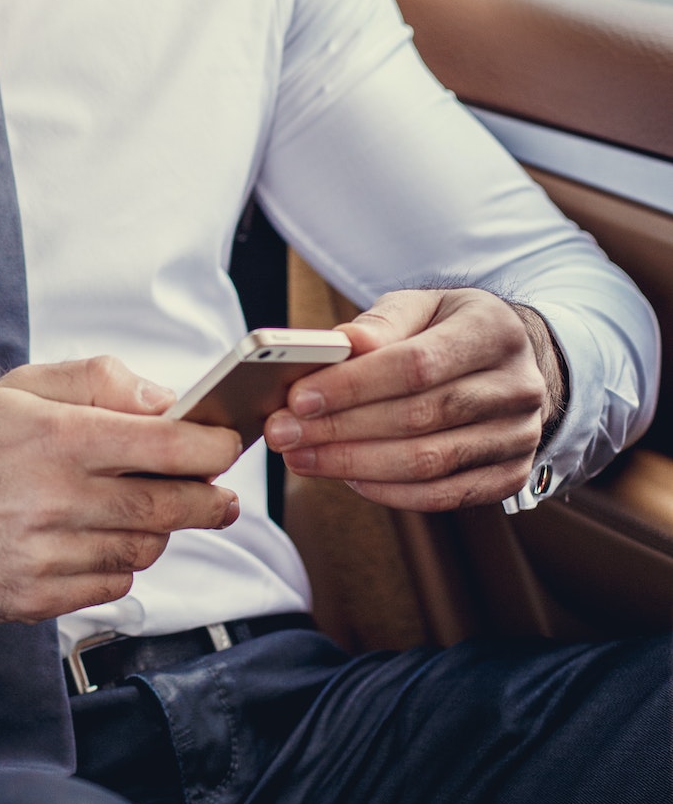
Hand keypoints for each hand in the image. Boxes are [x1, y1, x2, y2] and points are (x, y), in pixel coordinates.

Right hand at [0, 356, 240, 622]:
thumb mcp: (21, 388)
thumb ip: (99, 381)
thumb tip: (166, 400)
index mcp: (59, 438)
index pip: (168, 445)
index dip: (214, 448)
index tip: (229, 447)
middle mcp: (58, 498)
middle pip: (170, 506)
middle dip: (211, 502)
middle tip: (222, 499)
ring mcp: (47, 554)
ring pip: (144, 549)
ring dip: (159, 532)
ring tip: (145, 514)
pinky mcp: (36, 597)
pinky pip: (112, 585)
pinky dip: (120, 566)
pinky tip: (99, 543)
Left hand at [262, 288, 564, 511]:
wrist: (511, 362)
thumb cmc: (451, 329)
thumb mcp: (422, 307)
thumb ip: (381, 323)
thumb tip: (341, 344)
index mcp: (494, 331)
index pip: (416, 365)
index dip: (353, 386)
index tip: (298, 399)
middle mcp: (518, 387)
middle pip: (419, 417)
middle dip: (341, 429)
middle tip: (284, 433)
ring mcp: (519, 437)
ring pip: (429, 463)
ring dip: (354, 464)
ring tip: (301, 456)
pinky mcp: (509, 476)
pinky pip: (442, 496)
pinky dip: (388, 491)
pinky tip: (347, 477)